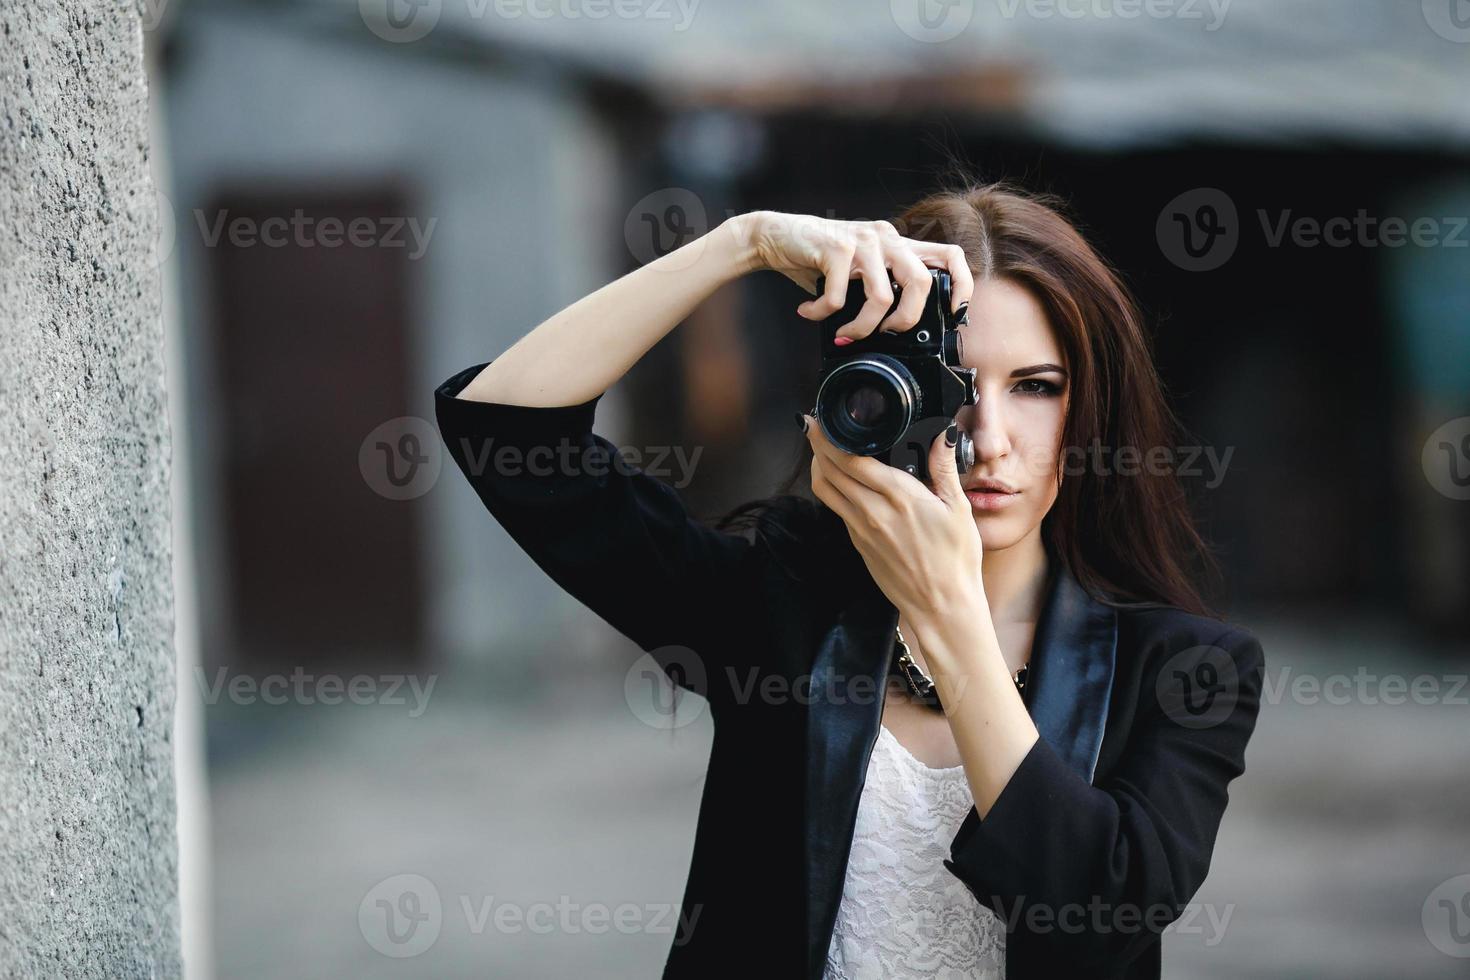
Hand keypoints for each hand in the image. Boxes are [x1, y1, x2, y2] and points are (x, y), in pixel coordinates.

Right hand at [739, 211, 972, 342]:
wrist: (775, 235)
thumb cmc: (818, 259)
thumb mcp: (858, 270)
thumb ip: (880, 288)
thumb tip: (895, 333)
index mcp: (898, 244)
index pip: (950, 255)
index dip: (962, 285)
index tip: (953, 313)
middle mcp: (886, 237)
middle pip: (921, 281)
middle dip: (906, 319)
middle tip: (886, 333)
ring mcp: (862, 241)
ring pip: (881, 296)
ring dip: (861, 326)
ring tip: (845, 332)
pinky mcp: (835, 247)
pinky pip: (837, 296)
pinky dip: (821, 314)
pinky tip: (809, 313)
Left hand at [801, 410, 985, 619]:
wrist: (941, 606)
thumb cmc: (955, 561)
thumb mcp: (959, 510)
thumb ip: (944, 469)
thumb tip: (942, 436)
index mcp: (900, 497)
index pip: (851, 460)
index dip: (828, 438)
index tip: (818, 421)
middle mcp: (874, 512)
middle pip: (830, 471)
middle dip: (817, 445)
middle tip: (813, 427)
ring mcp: (861, 529)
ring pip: (826, 490)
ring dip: (818, 466)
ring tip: (820, 449)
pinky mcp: (859, 544)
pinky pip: (837, 509)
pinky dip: (831, 489)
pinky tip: (840, 481)